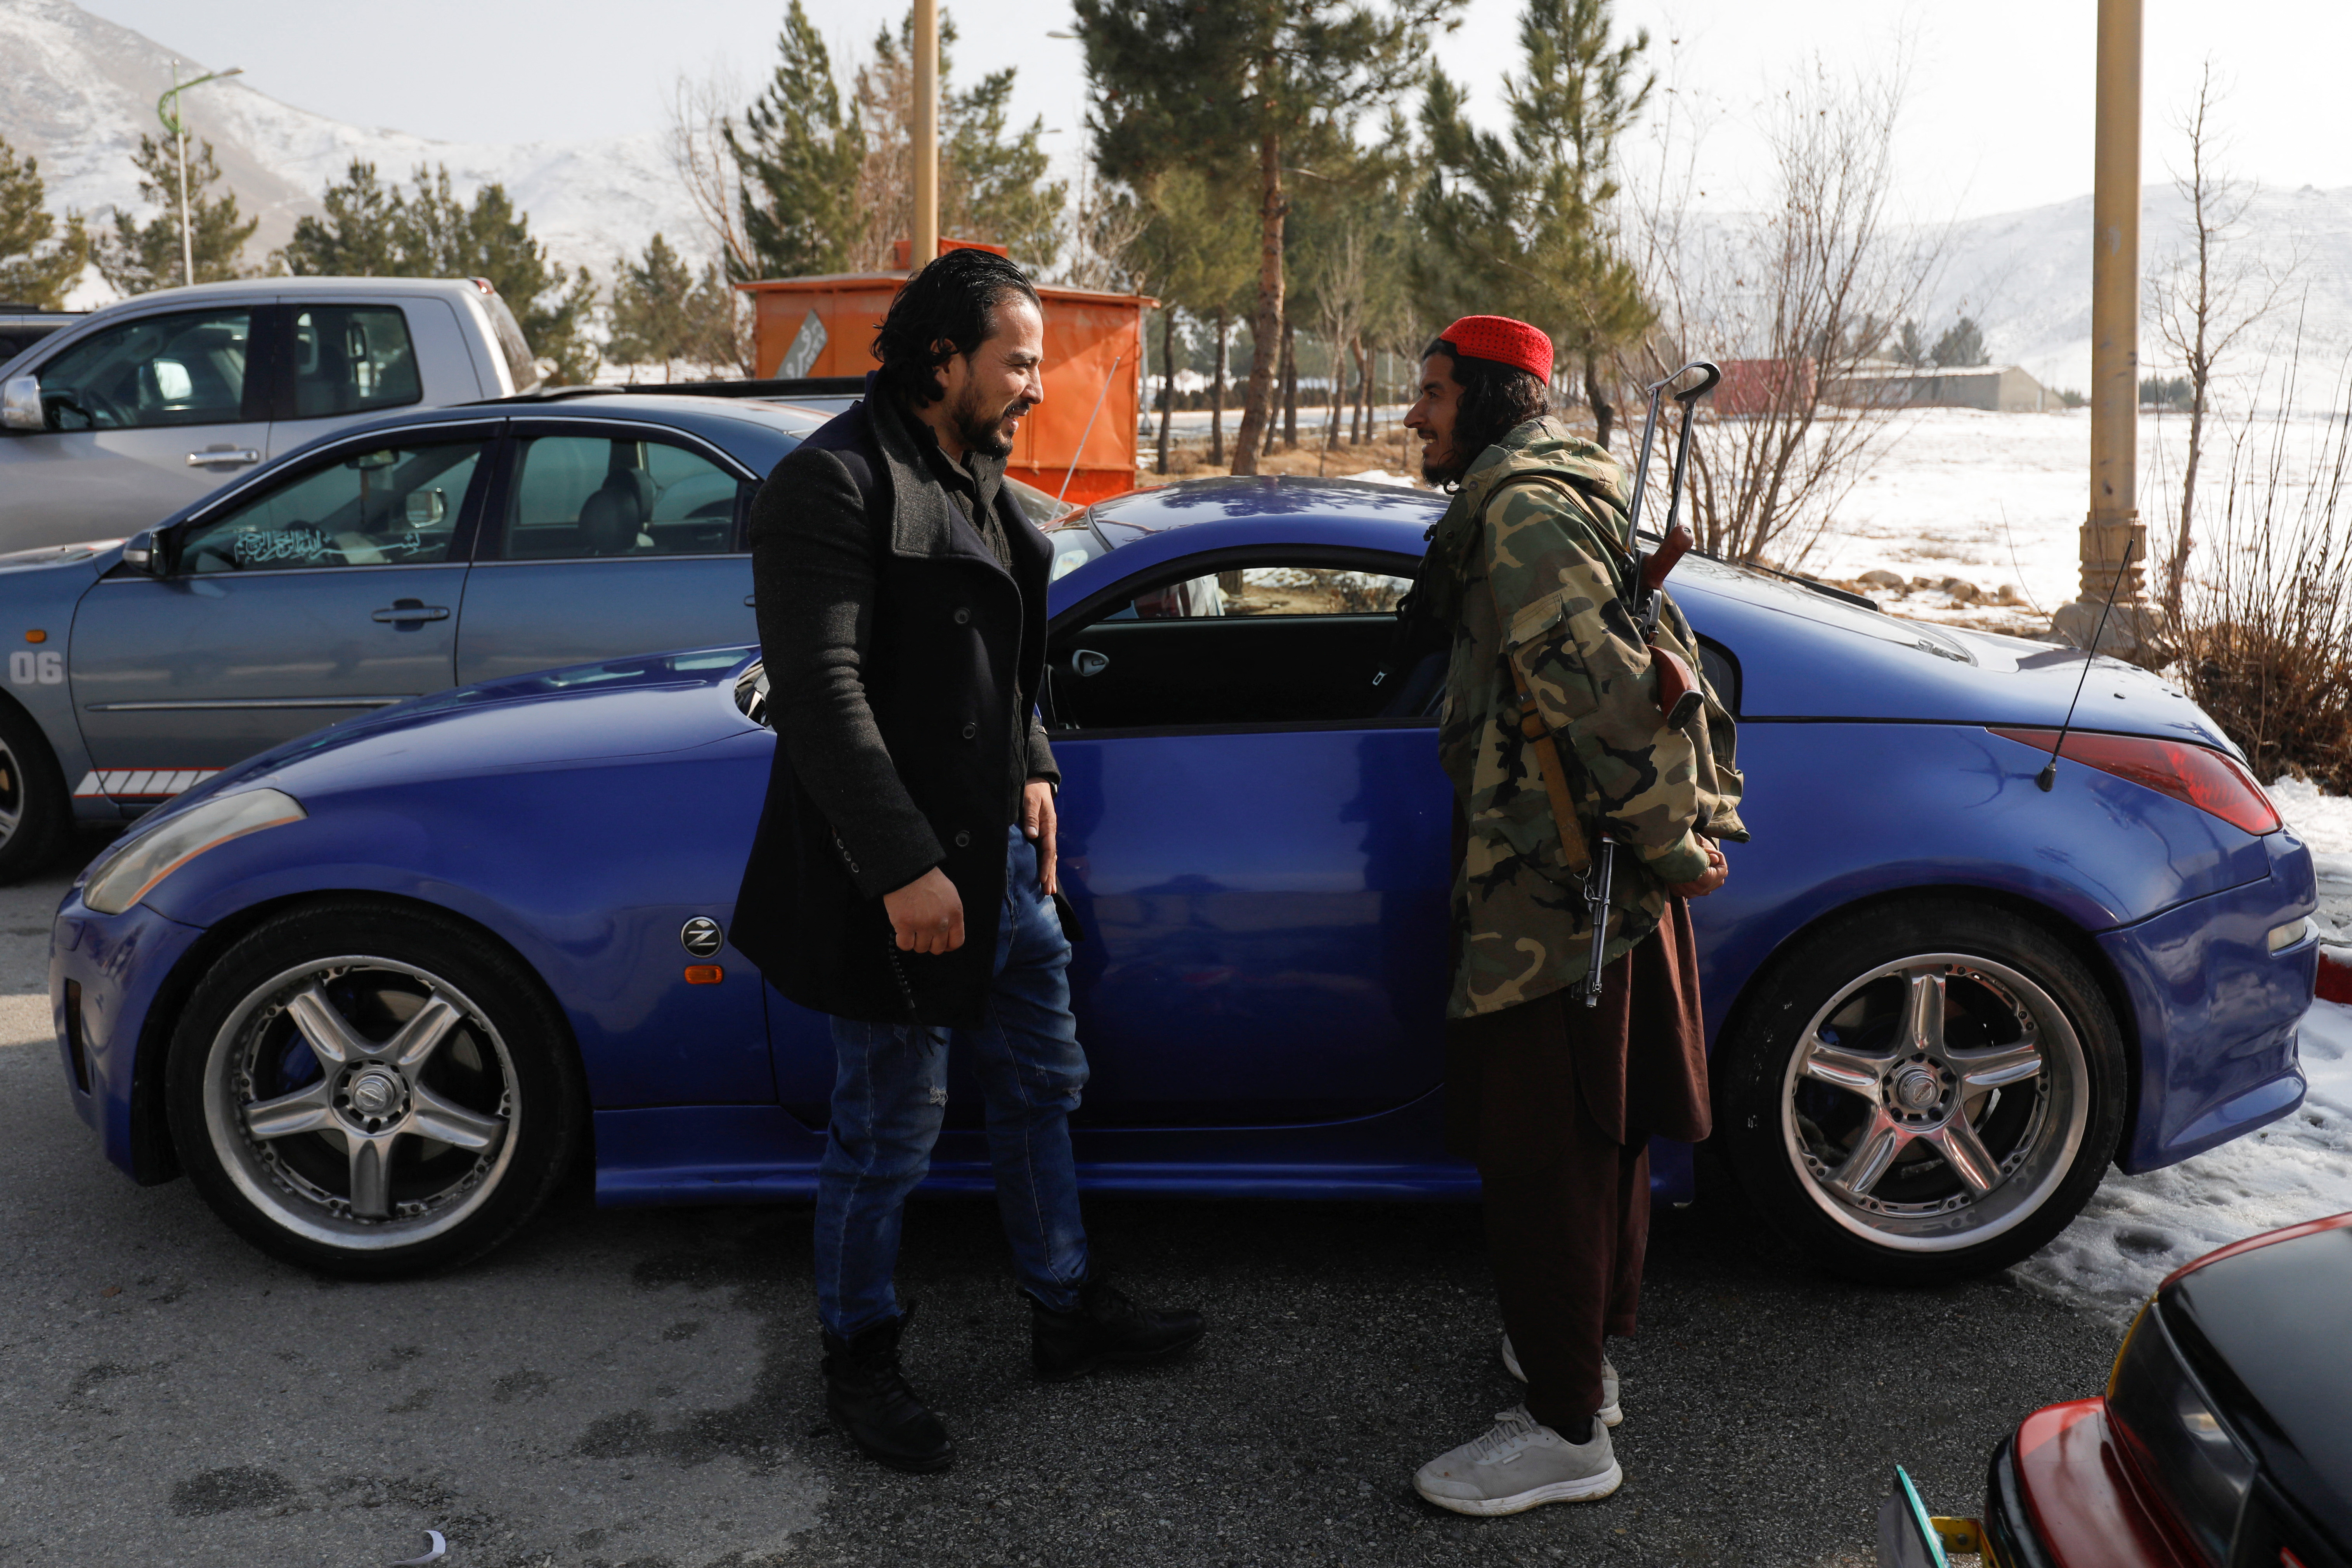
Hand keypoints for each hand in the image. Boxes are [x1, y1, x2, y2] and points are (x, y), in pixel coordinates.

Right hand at [883, 867, 963, 953]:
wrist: (908, 869)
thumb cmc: (926, 877)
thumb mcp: (949, 894)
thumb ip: (950, 913)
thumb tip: (947, 928)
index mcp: (954, 914)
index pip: (956, 941)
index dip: (947, 945)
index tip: (941, 943)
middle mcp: (941, 922)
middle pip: (937, 948)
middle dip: (930, 943)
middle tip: (923, 934)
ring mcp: (923, 925)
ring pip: (921, 948)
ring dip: (915, 941)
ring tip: (912, 929)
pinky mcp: (905, 926)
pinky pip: (905, 945)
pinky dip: (902, 941)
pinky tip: (902, 932)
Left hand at [1021, 778, 1058, 896]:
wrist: (1037, 783)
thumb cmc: (1032, 791)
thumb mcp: (1030, 800)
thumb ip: (1031, 817)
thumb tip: (1032, 835)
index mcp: (1048, 826)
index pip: (1049, 850)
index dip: (1046, 865)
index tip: (1043, 879)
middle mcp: (1050, 832)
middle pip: (1051, 857)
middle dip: (1050, 875)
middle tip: (1048, 893)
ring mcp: (1047, 834)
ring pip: (1050, 857)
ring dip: (1050, 874)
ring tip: (1049, 891)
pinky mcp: (1042, 834)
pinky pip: (1046, 853)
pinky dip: (1047, 865)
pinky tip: (1046, 875)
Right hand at [1665, 838, 1727, 899]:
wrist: (1658, 854)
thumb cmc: (1681, 848)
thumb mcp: (1700, 848)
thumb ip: (1712, 855)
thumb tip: (1716, 859)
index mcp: (1707, 879)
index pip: (1723, 869)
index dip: (1718, 858)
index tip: (1707, 850)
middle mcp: (1699, 890)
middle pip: (1717, 881)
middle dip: (1714, 869)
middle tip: (1705, 859)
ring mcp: (1689, 893)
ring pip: (1706, 887)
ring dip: (1705, 877)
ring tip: (1696, 866)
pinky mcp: (1679, 893)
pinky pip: (1693, 890)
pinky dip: (1694, 882)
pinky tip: (1687, 872)